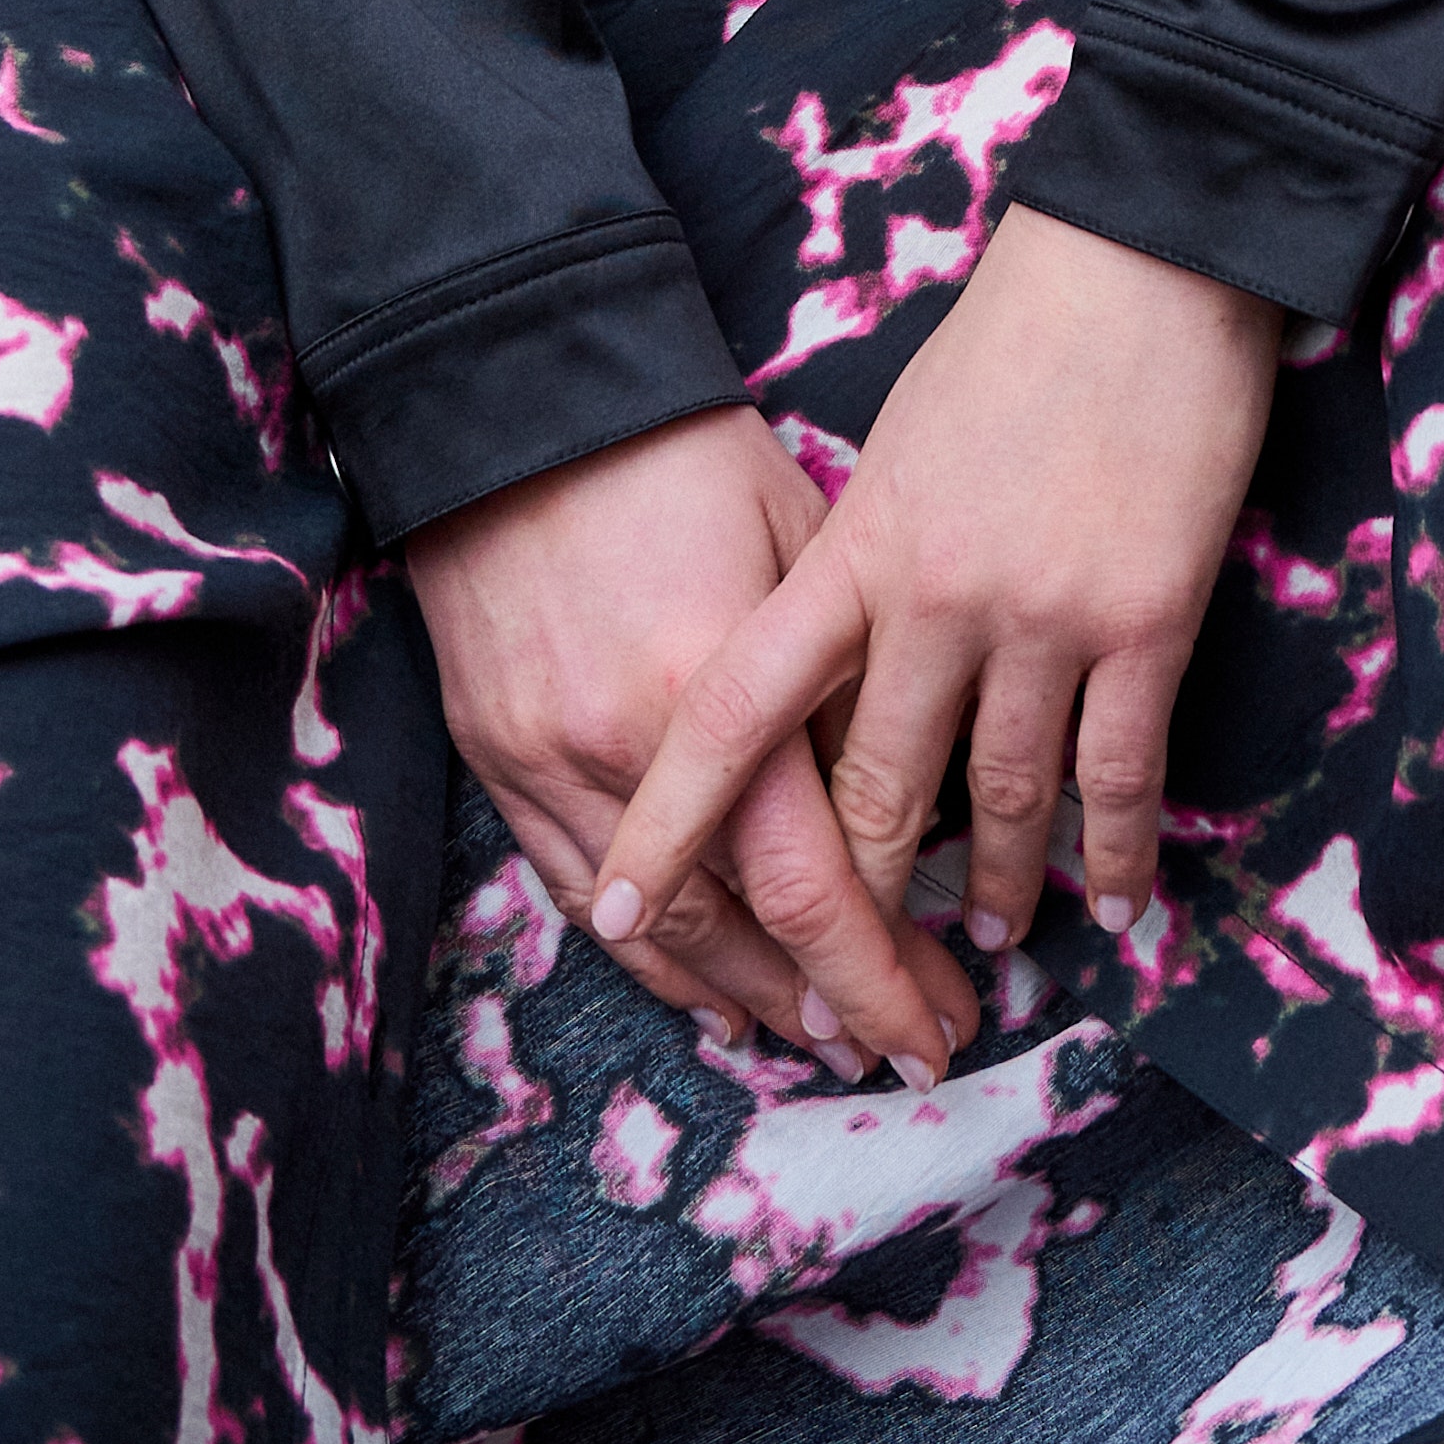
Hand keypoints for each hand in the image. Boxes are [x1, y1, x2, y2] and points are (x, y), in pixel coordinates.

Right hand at [402, 406, 972, 1075]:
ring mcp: (550, 761)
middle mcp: (625, 745)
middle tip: (911, 1042)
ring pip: (656, 934)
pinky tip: (713, 992)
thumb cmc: (680, 457)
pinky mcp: (499, 759)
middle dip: (833, 1002)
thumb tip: (906, 795)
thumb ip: (842, 675)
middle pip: (739, 928)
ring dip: (749, 999)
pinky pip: (576, 893)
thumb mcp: (799, 545)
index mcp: (715, 684)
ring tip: (824, 1036)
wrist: (518, 400)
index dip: (882, 969)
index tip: (944, 1017)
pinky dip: (650, 959)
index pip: (811, 880)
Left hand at [590, 210, 1281, 1044]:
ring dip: (988, 889)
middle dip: (852, 905)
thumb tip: (837, 661)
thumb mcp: (900, 447)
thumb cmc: (1015, 338)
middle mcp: (936, 598)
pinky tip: (1114, 901)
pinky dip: (1115, 852)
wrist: (1144, 261)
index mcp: (856, 548)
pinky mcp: (1147, 621)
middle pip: (870, 792)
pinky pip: (1120, 774)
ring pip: (996, 802)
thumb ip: (862, 559)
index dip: (672, 822)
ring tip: (983, 942)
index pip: (734, 713)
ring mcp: (1044, 616)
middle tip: (842, 985)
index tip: (624, 907)